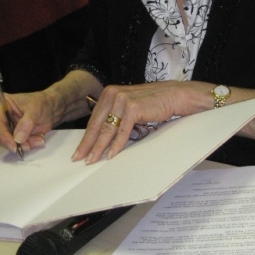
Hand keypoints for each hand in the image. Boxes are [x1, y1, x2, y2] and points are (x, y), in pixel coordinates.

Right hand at [0, 90, 53, 153]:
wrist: (50, 109)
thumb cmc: (41, 103)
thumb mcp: (35, 110)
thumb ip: (26, 123)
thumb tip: (18, 139)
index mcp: (0, 103)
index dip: (4, 136)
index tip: (14, 146)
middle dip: (14, 142)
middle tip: (28, 145)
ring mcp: (5, 126)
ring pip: (7, 142)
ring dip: (23, 144)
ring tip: (38, 138)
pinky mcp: (12, 135)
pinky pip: (16, 145)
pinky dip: (27, 144)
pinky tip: (38, 138)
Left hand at [75, 81, 211, 163]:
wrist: (174, 95)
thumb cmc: (153, 103)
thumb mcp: (130, 107)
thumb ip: (116, 117)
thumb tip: (102, 138)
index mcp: (109, 93)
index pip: (94, 119)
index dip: (86, 136)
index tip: (79, 150)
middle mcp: (112, 94)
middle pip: (97, 125)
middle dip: (88, 144)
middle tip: (79, 159)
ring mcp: (122, 100)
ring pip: (108, 129)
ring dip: (99, 147)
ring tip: (92, 160)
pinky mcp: (133, 108)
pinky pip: (122, 131)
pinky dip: (116, 145)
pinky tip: (111, 155)